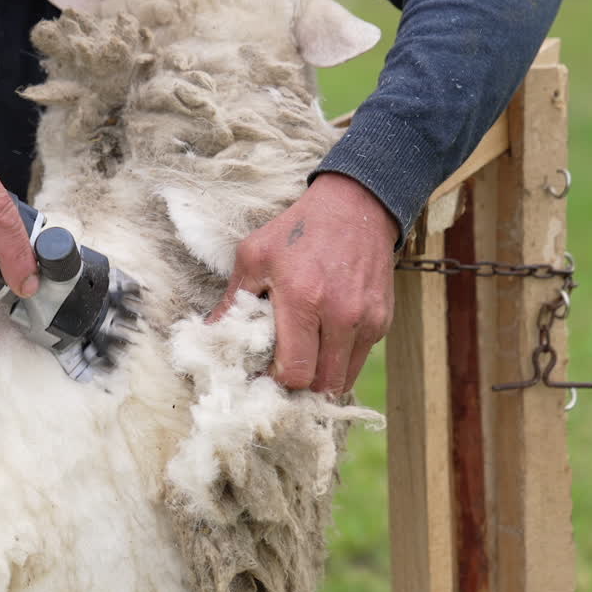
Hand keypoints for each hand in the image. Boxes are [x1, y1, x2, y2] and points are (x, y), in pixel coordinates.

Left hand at [209, 173, 397, 392]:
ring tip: (302, 360)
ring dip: (321, 378)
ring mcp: (366, 320)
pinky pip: (359, 360)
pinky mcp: (383, 321)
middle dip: (298, 386)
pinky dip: (340, 360)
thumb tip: (209, 333)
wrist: (357, 205)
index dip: (275, 381)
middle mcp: (340, 315)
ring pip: (344, 379)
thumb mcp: (254, 255)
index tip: (262, 372)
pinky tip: (323, 340)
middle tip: (280, 372)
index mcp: (303, 299)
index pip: (295, 372)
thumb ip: (232, 300)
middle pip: (321, 385)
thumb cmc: (298, 229)